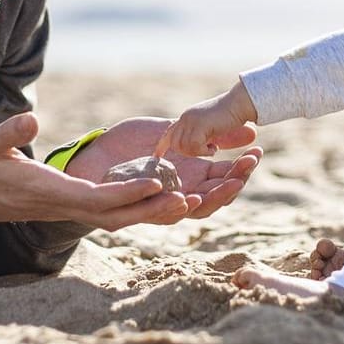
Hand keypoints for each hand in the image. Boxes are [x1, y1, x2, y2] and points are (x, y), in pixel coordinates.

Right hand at [0, 113, 190, 230]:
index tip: (158, 182)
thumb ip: (8, 133)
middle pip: (114, 216)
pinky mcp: (64, 203)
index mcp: (48, 191)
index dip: (129, 192)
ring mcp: (63, 207)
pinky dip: (131, 206)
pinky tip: (152, 195)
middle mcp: (61, 204)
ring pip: (112, 217)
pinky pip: (104, 211)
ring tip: (182, 201)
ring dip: (146, 211)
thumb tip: (31, 120)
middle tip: (188, 201)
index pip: (97, 197)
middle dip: (150, 210)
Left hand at [64, 117, 261, 220]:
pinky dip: (167, 206)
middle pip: (209, 200)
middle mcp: (174, 195)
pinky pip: (150, 212)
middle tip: (244, 171)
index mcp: (186, 178)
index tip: (256, 154)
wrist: (88, 157)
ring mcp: (152, 205)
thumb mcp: (172, 132)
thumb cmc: (127, 146)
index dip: (239, 170)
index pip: (220, 181)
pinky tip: (181, 196)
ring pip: (183, 211)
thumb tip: (249, 130)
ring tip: (221, 188)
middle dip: (229, 187)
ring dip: (204, 201)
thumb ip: (206, 134)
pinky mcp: (127, 210)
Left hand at [152, 82, 257, 159]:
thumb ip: (200, 132)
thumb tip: (196, 145)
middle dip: (188, 152)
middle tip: (206, 149)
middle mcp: (185, 118)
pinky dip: (205, 151)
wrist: (239, 104)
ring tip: (212, 147)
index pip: (168, 133)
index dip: (162, 146)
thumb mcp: (209, 124)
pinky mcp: (199, 125)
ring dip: (198, 152)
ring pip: (184, 147)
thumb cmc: (229, 115)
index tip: (156, 156)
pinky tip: (215, 147)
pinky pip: (195, 146)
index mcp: (186, 118)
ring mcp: (190, 120)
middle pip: (175, 144)